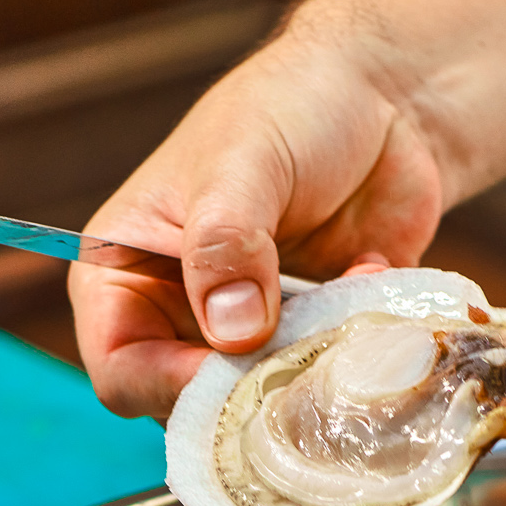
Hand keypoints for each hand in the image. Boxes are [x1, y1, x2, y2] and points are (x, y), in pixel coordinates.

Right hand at [68, 24, 443, 421]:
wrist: (384, 97)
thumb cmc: (290, 108)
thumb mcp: (242, 163)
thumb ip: (225, 243)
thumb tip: (231, 332)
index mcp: (128, 274)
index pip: (120, 368)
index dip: (167, 385)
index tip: (231, 373)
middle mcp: (180, 317)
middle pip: (190, 407)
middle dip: (244, 394)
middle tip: (297, 358)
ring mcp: (248, 338)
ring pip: (259, 408)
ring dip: (302, 379)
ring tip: (337, 319)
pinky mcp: (310, 344)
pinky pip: (322, 386)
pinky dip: (349, 353)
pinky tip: (368, 281)